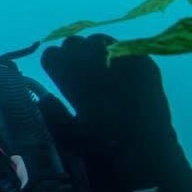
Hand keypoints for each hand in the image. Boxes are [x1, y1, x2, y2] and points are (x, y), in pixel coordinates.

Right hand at [41, 35, 180, 187]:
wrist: (148, 151)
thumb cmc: (103, 148)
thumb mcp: (68, 136)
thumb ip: (52, 113)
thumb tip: (43, 97)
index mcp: (73, 79)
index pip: (52, 55)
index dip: (53, 65)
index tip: (56, 75)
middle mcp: (97, 62)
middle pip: (74, 42)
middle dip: (71, 55)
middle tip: (76, 74)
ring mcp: (123, 59)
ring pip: (99, 40)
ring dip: (94, 52)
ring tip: (98, 71)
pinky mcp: (145, 63)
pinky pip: (125, 48)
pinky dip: (117, 57)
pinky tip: (120, 75)